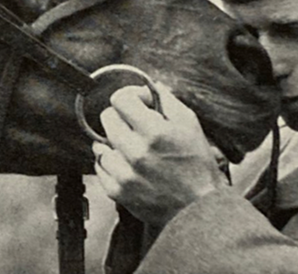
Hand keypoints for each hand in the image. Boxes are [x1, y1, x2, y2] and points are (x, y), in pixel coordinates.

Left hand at [93, 82, 228, 227]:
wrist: (197, 210)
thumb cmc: (197, 166)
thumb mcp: (190, 125)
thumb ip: (167, 100)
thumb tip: (149, 86)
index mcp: (155, 133)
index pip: (120, 99)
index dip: (130, 96)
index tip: (138, 103)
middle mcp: (136, 152)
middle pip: (107, 118)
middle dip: (121, 117)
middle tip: (136, 126)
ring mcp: (124, 174)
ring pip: (100, 143)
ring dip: (114, 142)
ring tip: (132, 148)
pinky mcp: (117, 192)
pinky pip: (100, 166)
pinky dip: (110, 163)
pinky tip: (127, 164)